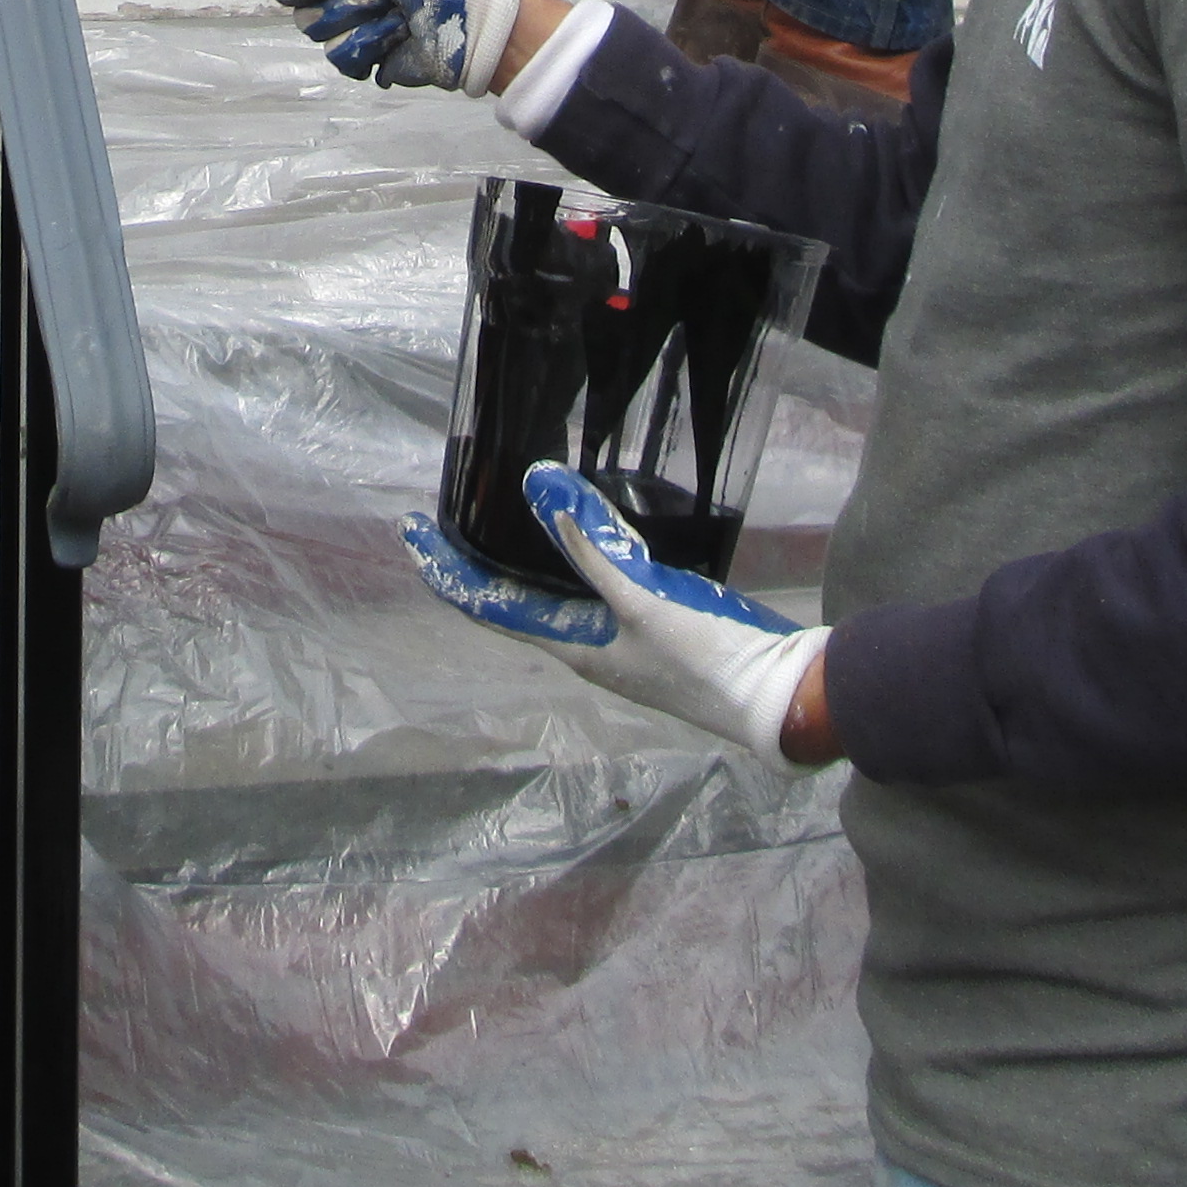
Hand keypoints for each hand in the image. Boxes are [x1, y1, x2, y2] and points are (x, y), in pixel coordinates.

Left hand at [403, 463, 828, 762]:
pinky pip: (600, 591)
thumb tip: (536, 489)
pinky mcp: (655, 634)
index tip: (413, 534)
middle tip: (448, 517)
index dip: (449, 570)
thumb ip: (592, 546)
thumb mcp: (642, 599)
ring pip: (558, 595)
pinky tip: (593, 540)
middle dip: (480, 560)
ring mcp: (622, 644)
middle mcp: (588, 648)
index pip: (491, 606)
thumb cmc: (704, 656)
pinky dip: (582, 561)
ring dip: (527, 561)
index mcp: (573, 647)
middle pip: (517, 600)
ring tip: (505, 521)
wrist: (773, 696)